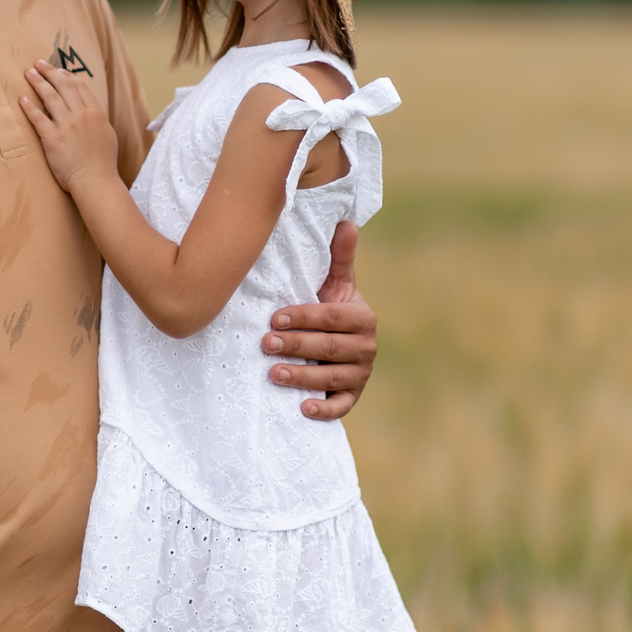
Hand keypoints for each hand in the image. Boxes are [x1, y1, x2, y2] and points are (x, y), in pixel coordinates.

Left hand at [20, 61, 118, 190]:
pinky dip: (29, 107)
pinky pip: (38, 119)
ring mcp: (67, 126)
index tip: (58, 70)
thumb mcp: (107, 134)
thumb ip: (97, 120)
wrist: (96, 181)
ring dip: (38, 82)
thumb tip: (91, 111)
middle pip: (63, 86)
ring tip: (28, 73)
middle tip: (39, 64)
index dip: (67, 75)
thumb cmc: (103, 162)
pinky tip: (22, 99)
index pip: (80, 86)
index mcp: (96, 113)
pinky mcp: (52, 139)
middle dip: (50, 72)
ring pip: (50, 97)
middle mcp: (81, 115)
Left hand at [262, 219, 375, 420]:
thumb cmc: (327, 309)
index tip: (275, 317)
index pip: (333, 317)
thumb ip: (339, 257)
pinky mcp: (351, 397)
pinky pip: (340, 407)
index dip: (305, 317)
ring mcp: (360, 374)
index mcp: (363, 317)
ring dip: (302, 377)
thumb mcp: (335, 284)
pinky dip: (324, 410)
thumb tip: (347, 221)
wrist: (334, 345)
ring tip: (273, 373)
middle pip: (330, 348)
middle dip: (296, 345)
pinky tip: (302, 408)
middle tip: (264, 343)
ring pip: (332, 378)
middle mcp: (366, 347)